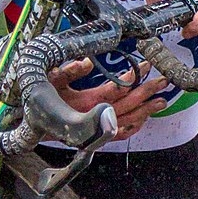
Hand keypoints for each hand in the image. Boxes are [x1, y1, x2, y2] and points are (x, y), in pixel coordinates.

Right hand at [49, 58, 168, 141]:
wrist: (34, 124)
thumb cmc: (42, 100)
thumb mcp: (51, 79)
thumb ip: (69, 70)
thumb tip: (88, 62)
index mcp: (85, 101)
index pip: (114, 89)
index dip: (132, 78)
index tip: (145, 67)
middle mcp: (93, 117)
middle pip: (127, 105)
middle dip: (147, 92)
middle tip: (163, 81)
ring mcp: (96, 128)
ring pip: (127, 121)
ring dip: (146, 110)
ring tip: (162, 101)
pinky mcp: (96, 136)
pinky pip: (120, 135)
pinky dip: (134, 128)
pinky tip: (144, 119)